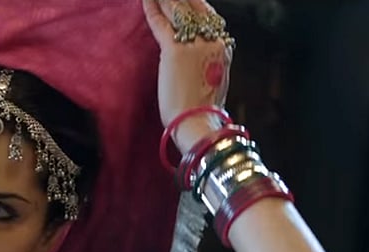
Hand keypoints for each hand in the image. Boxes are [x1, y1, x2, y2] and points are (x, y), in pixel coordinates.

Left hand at [142, 0, 233, 151]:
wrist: (197, 123)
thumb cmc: (202, 112)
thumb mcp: (213, 83)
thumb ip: (208, 65)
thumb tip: (198, 63)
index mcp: (223, 48)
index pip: (211, 18)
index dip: (197, 5)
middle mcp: (213, 41)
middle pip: (196, 9)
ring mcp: (195, 44)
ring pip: (178, 12)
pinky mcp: (175, 50)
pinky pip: (162, 24)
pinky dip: (152, 10)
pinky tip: (145, 1)